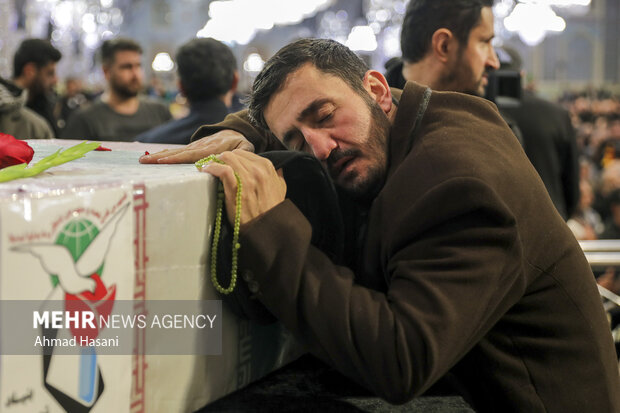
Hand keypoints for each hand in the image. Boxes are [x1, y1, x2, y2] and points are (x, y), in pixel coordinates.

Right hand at [139, 130, 253, 163]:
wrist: (237, 131)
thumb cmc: (242, 143)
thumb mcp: (245, 148)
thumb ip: (241, 154)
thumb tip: (229, 159)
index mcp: (211, 148)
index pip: (192, 155)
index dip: (177, 159)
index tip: (162, 162)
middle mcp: (200, 146)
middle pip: (178, 153)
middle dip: (160, 157)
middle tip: (143, 161)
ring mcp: (195, 146)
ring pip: (175, 152)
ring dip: (159, 156)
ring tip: (142, 160)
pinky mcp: (193, 148)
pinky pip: (178, 153)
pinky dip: (165, 155)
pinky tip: (153, 159)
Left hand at [199, 150, 286, 226]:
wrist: (266, 227)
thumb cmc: (271, 209)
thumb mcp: (280, 189)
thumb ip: (278, 176)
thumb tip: (278, 169)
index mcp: (267, 166)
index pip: (244, 153)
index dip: (233, 158)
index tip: (226, 164)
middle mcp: (257, 169)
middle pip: (233, 154)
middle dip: (223, 159)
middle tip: (215, 167)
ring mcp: (246, 178)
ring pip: (226, 158)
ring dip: (215, 162)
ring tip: (209, 168)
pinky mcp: (235, 187)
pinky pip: (222, 170)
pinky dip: (212, 168)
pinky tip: (206, 171)